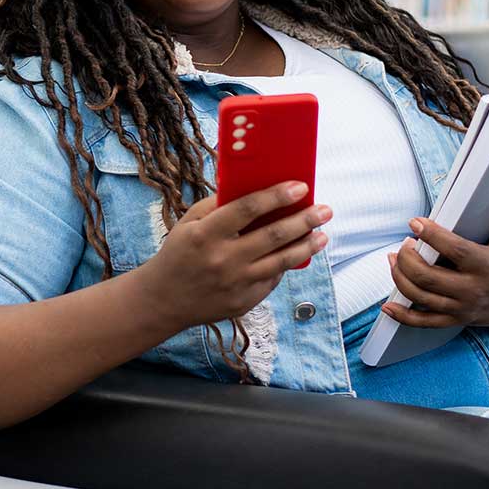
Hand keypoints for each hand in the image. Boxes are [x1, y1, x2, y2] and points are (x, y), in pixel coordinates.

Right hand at [135, 180, 332, 333]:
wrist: (164, 300)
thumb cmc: (179, 253)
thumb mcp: (188, 223)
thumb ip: (217, 206)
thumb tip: (254, 190)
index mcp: (205, 234)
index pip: (247, 209)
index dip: (276, 196)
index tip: (300, 187)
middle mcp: (223, 259)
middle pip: (273, 235)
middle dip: (304, 220)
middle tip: (324, 210)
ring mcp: (235, 283)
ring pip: (281, 261)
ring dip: (307, 246)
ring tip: (322, 235)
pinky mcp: (244, 302)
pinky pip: (271, 279)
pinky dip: (285, 265)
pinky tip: (296, 254)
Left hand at [382, 177, 488, 330]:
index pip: (455, 251)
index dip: (432, 236)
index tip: (414, 222)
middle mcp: (475, 290)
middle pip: (428, 277)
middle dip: (408, 258)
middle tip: (404, 243)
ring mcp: (465, 308)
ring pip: (421, 297)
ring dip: (400, 278)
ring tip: (394, 258)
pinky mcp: (459, 320)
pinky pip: (425, 323)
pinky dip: (403, 316)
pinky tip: (387, 306)